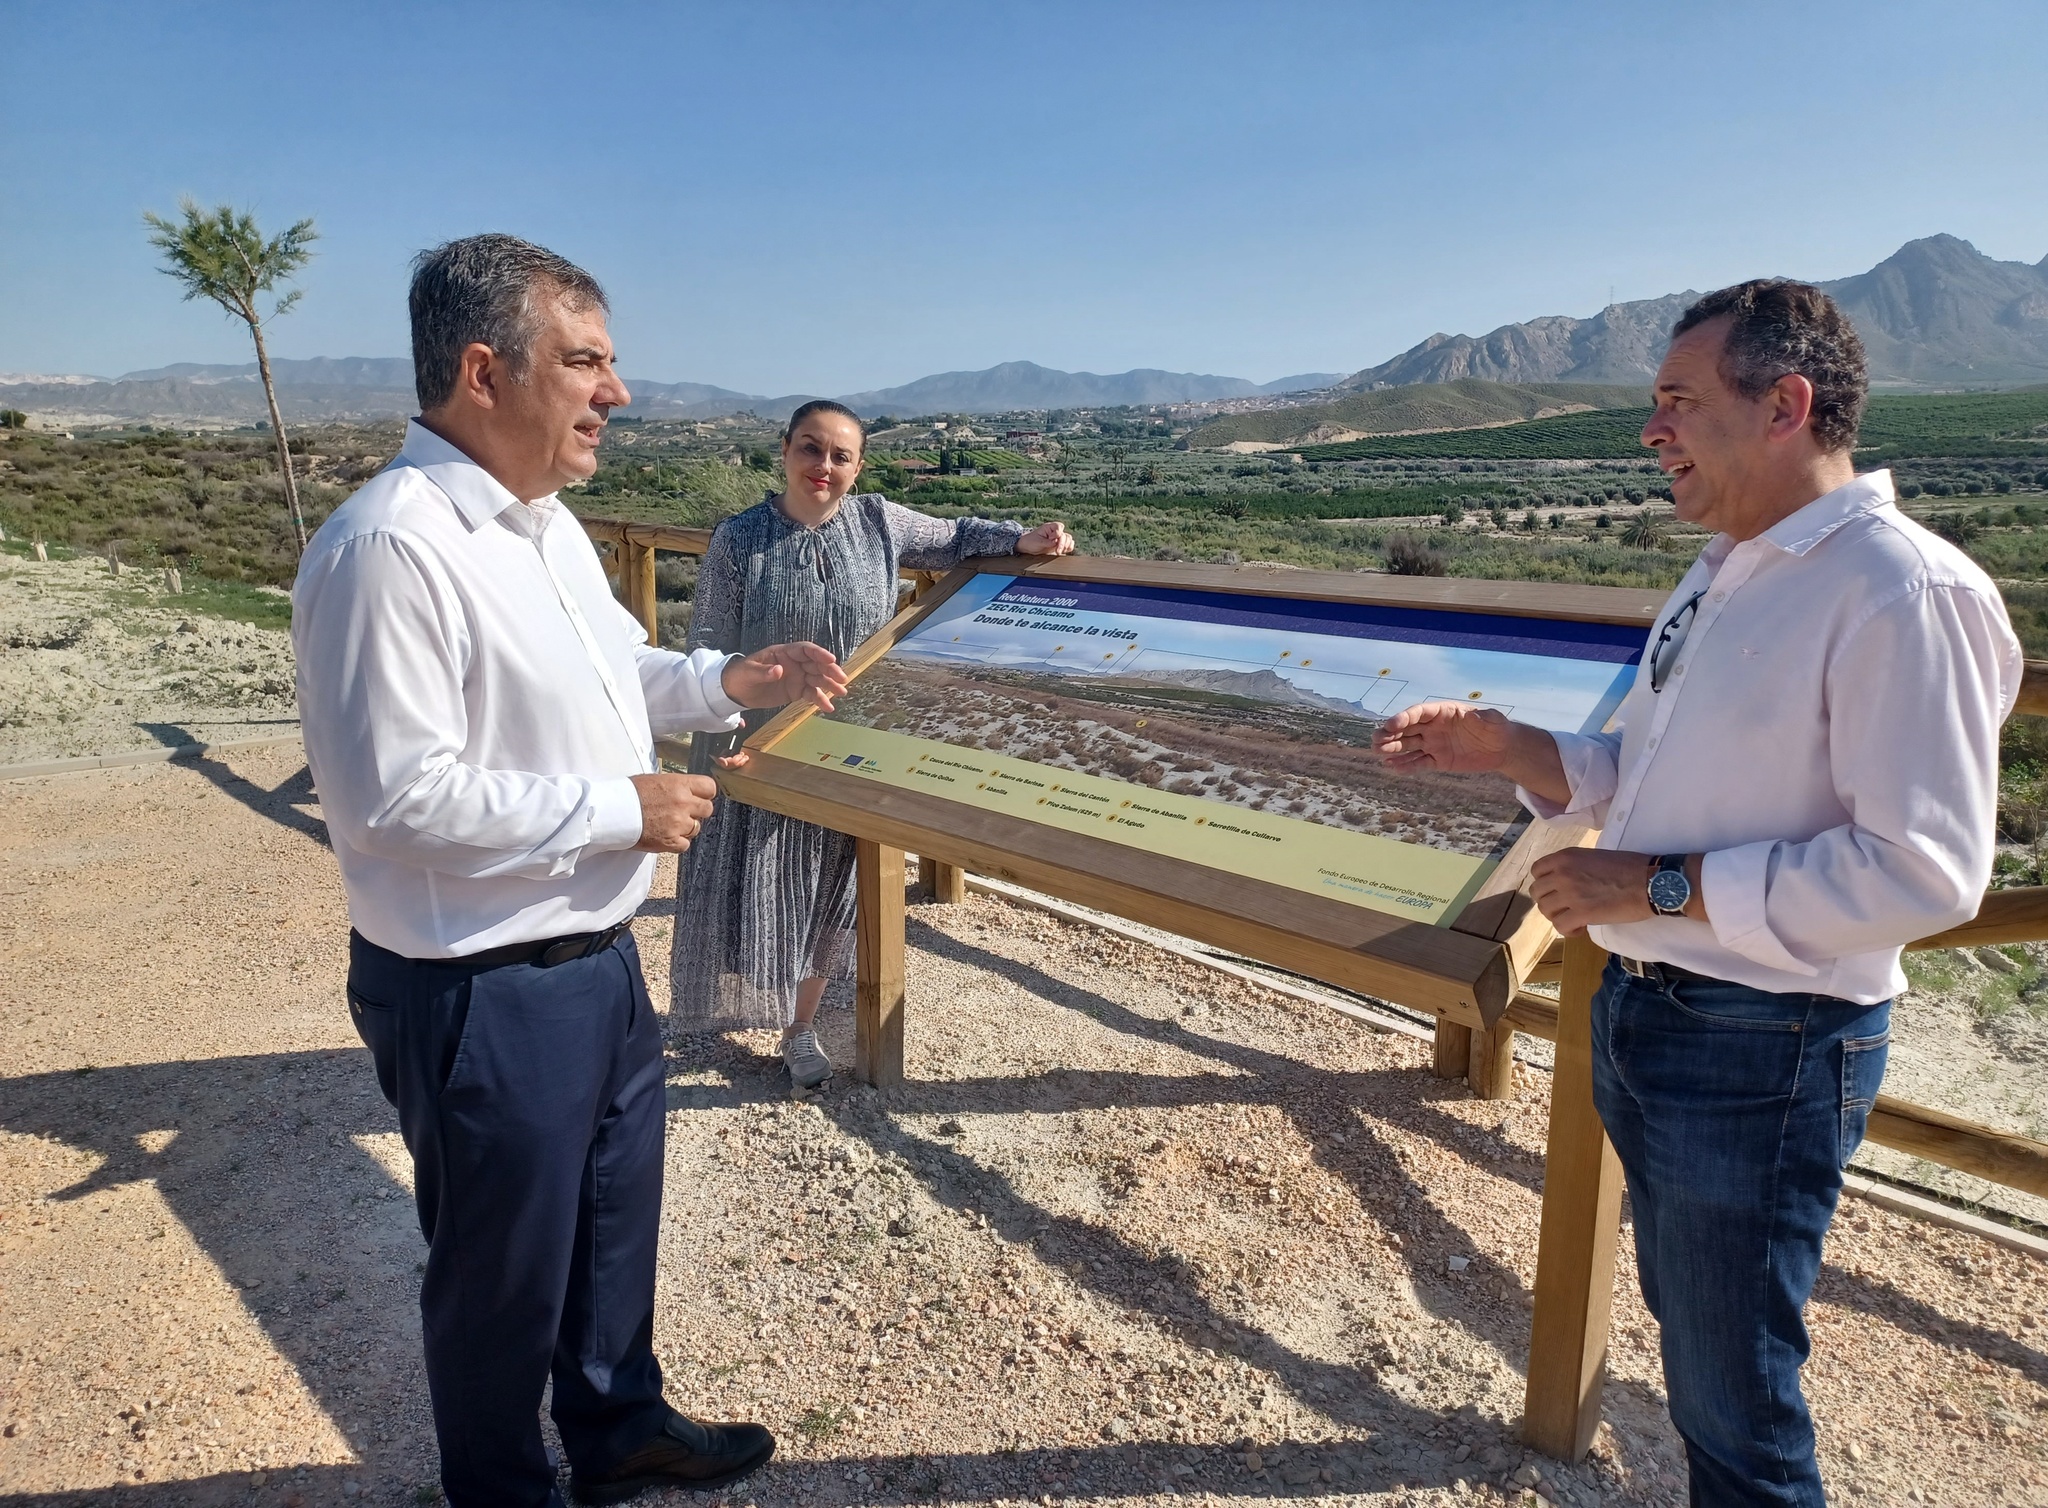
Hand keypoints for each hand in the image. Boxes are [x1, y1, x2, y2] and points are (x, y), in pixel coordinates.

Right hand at [630, 772, 717, 852]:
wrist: (613, 811)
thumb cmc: (629, 793)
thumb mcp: (657, 780)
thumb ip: (677, 786)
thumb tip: (689, 790)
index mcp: (679, 784)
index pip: (710, 788)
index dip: (705, 793)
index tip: (699, 796)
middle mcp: (683, 803)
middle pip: (707, 809)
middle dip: (697, 811)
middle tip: (683, 812)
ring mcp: (678, 823)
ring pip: (696, 828)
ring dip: (686, 827)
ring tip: (668, 823)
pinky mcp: (670, 841)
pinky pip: (685, 844)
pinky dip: (677, 842)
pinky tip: (665, 835)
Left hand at [721, 641, 849, 711]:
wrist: (735, 691)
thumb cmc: (740, 675)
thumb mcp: (749, 672)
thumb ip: (764, 671)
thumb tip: (779, 670)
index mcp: (783, 653)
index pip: (804, 650)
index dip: (818, 653)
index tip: (830, 659)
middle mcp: (794, 664)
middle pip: (816, 664)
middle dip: (829, 670)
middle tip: (841, 679)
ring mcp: (796, 677)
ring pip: (817, 679)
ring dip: (830, 685)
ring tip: (841, 693)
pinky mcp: (796, 691)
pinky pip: (811, 694)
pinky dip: (820, 700)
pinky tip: (828, 708)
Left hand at [1016, 520, 1074, 555]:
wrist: (1028, 547)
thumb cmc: (1031, 541)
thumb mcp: (1038, 542)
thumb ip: (1048, 542)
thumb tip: (1056, 542)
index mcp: (1049, 527)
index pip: (1059, 526)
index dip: (1057, 534)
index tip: (1051, 539)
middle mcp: (1055, 532)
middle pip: (1065, 534)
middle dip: (1062, 543)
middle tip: (1057, 551)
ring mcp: (1058, 538)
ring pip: (1068, 539)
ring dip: (1066, 546)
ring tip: (1059, 552)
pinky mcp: (1059, 545)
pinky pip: (1068, 545)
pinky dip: (1068, 548)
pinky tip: (1064, 551)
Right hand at [1375, 702, 1513, 772]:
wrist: (1503, 748)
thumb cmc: (1497, 728)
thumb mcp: (1493, 719)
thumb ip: (1483, 717)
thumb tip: (1472, 717)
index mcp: (1443, 712)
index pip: (1418, 713)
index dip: (1403, 718)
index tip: (1391, 725)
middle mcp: (1434, 727)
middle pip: (1407, 729)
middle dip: (1390, 733)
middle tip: (1375, 739)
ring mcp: (1434, 744)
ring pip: (1408, 746)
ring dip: (1392, 749)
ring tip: (1378, 753)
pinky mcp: (1438, 760)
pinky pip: (1418, 763)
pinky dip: (1406, 765)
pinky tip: (1393, 767)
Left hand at [1530, 849, 1656, 935]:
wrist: (1650, 882)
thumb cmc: (1630, 867)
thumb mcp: (1595, 857)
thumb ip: (1576, 867)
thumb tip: (1568, 881)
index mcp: (1566, 857)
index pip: (1537, 871)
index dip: (1545, 883)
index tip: (1556, 890)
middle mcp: (1563, 873)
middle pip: (1538, 892)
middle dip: (1549, 901)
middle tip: (1565, 907)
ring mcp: (1571, 893)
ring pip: (1545, 910)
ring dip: (1558, 916)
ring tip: (1574, 918)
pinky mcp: (1582, 913)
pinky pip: (1559, 926)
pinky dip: (1568, 930)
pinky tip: (1580, 928)